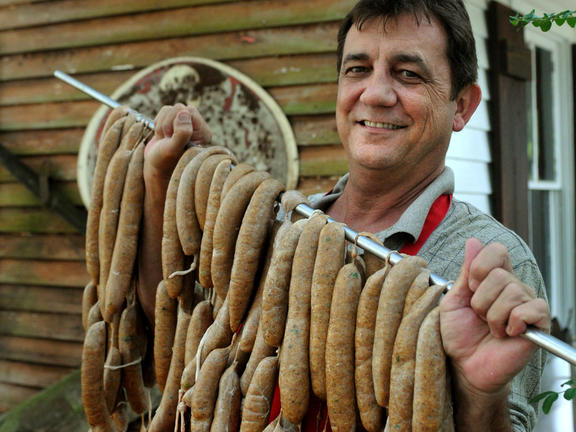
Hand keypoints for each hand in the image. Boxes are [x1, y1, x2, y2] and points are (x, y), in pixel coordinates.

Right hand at [144, 103, 211, 181]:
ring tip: (165, 139)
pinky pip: (165, 110)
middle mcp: (197, 127)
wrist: (156, 166)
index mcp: (204, 133)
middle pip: (180, 107)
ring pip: (171, 109)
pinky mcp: (175, 121)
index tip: (172, 138)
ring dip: (162, 125)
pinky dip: (158, 123)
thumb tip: (184, 112)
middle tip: (167, 139)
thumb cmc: (165, 161)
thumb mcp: (173, 149)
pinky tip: (162, 136)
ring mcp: (186, 123)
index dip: (175, 123)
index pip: (189, 111)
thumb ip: (182, 133)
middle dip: (168, 123)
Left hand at [439, 238, 549, 395]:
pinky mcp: (538, 323)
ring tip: (490, 328)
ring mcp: (527, 304)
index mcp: (492, 278)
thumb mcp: (454, 299)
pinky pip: (530, 309)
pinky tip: (506, 334)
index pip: (497, 251)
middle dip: (481, 300)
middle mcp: (513, 287)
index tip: (470, 287)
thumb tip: (473, 242)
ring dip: (492, 315)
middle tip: (479, 316)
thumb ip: (466, 272)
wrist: (465, 366)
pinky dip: (511, 323)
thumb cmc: (458, 335)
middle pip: (500, 275)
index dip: (480, 266)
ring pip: (512, 293)